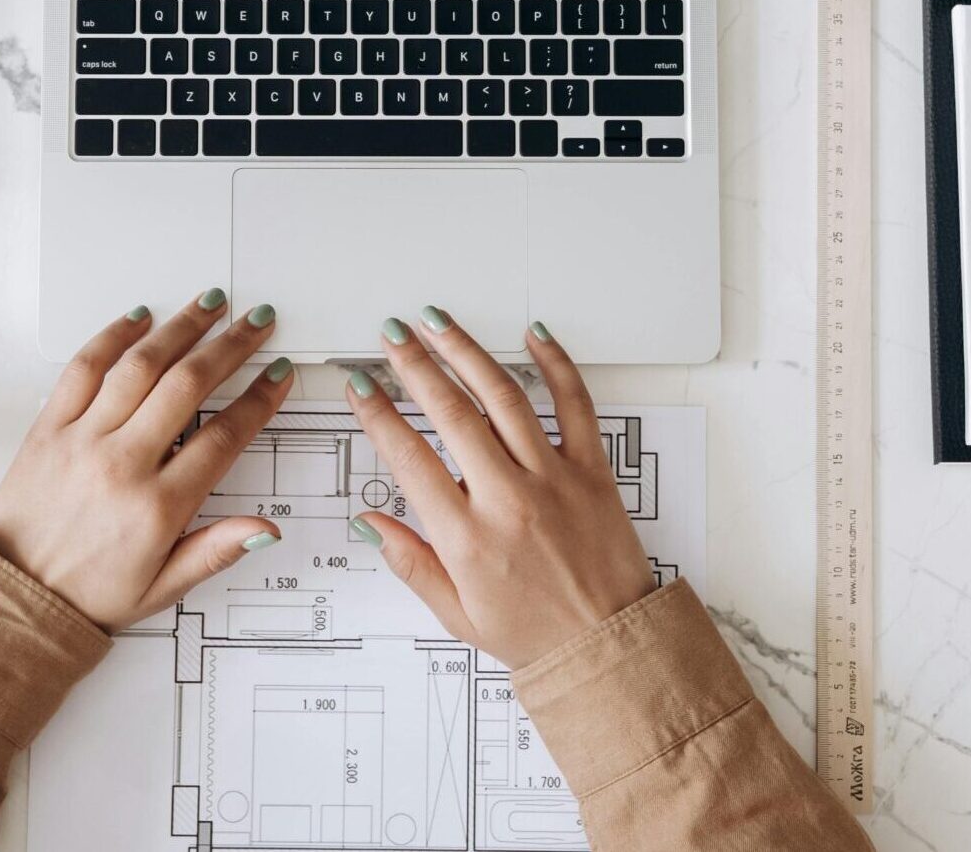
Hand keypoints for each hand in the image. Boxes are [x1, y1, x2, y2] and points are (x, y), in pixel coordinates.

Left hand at [0, 291, 293, 630]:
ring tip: (210, 305)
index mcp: (157, 507)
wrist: (13, 596)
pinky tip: (138, 318)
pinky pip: (83, 369)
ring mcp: (82, 440)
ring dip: (181, 328)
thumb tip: (266, 528)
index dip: (257, 400)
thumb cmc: (87, 594)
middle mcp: (122, 464)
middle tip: (255, 323)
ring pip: (141, 366)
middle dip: (231, 347)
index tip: (277, 374)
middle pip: (188, 386)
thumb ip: (216, 551)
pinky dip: (112, 336)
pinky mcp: (48, 428)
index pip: (223, 437)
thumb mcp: (162, 588)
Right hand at [343, 310, 656, 667]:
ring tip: (438, 323)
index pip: (409, 459)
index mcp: (467, 538)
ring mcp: (553, 478)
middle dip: (414, 365)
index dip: (378, 415)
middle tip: (392, 335)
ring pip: (504, 397)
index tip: (360, 386)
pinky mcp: (593, 470)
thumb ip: (410, 561)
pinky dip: (556, 364)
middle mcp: (508, 499)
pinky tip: (534, 335)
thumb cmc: (536, 634)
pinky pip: (575, 404)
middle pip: (450, 413)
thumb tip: (368, 521)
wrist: (611, 647)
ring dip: (466, 352)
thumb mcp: (456, 614)